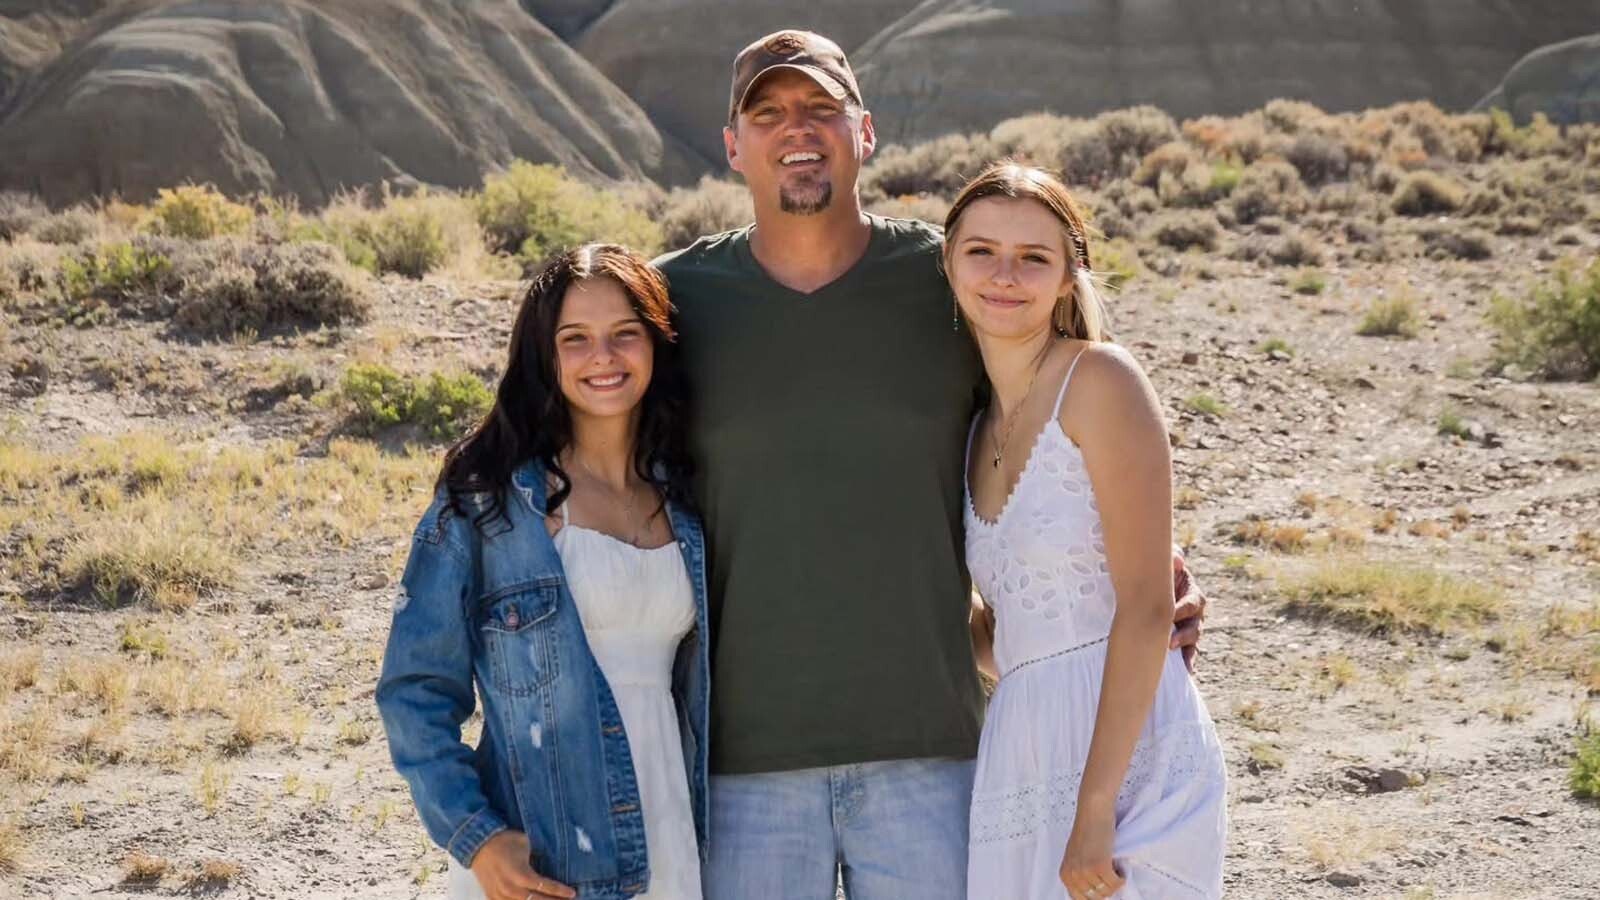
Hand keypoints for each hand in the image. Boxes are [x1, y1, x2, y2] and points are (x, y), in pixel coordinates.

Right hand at [469, 830, 574, 899]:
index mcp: (520, 874)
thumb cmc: (505, 841)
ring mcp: (500, 895)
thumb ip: (538, 856)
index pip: (545, 887)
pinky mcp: (492, 897)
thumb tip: (555, 859)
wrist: (478, 843)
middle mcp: (510, 889)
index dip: (560, 891)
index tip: (573, 893)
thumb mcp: (526, 843)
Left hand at [1059, 802, 1124, 899]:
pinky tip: (1119, 866)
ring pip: (1107, 891)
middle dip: (1106, 888)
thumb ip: (1080, 875)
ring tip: (1113, 867)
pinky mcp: (1100, 866)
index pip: (1080, 899)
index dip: (1095, 895)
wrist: (1093, 810)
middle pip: (1096, 898)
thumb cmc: (1087, 829)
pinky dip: (1121, 878)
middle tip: (1110, 873)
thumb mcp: (1077, 857)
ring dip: (1114, 882)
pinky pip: (1115, 883)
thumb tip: (1094, 893)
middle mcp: (1073, 875)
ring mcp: (1085, 872)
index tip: (1104, 887)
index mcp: (1065, 874)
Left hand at [1169, 548, 1206, 671]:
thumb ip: (1172, 558)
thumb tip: (1178, 561)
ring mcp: (1188, 626)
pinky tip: (1187, 669)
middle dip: (1183, 635)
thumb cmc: (1158, 572)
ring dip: (1184, 648)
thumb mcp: (1165, 562)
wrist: (1148, 582)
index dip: (1182, 609)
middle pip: (1195, 625)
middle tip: (1169, 642)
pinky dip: (1188, 659)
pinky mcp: (1181, 637)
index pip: (1192, 603)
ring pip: (1192, 639)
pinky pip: (1189, 651)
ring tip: (1172, 654)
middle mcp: (1194, 611)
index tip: (1170, 614)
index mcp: (1192, 593)